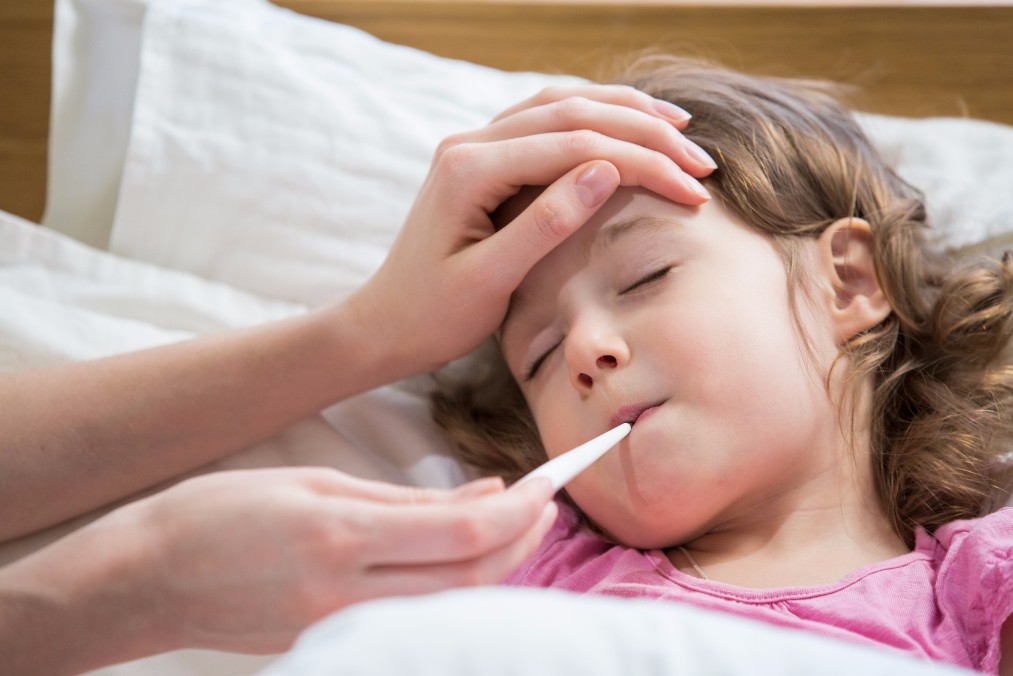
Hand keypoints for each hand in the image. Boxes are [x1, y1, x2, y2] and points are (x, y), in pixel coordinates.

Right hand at [133, 468, 555, 653]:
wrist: (147, 579)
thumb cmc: (219, 512)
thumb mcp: (315, 482)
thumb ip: (405, 498)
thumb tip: (483, 495)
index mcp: (339, 537)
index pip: (460, 534)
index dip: (518, 510)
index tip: (547, 483)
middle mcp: (345, 594)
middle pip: (470, 580)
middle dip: (523, 541)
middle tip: (548, 502)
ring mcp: (339, 628)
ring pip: (451, 605)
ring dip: (498, 565)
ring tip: (518, 523)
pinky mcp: (333, 644)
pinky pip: (414, 615)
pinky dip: (453, 585)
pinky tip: (463, 553)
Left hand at [348, 85, 716, 376]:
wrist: (384, 325)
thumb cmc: (431, 315)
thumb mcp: (488, 281)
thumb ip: (544, 224)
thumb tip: (605, 171)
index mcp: (469, 169)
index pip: (575, 145)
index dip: (642, 161)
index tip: (692, 189)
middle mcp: (470, 143)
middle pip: (573, 111)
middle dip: (645, 132)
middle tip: (701, 162)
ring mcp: (474, 145)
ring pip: (560, 104)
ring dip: (624, 112)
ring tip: (679, 127)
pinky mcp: (481, 158)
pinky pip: (544, 120)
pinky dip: (593, 117)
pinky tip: (624, 126)